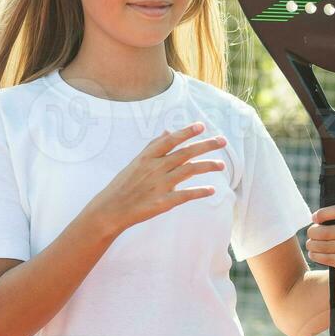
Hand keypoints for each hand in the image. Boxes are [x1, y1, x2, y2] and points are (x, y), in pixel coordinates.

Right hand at [90, 123, 226, 234]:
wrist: (111, 209)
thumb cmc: (124, 185)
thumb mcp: (136, 162)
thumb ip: (153, 147)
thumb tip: (168, 131)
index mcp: (147, 157)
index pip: (170, 140)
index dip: (186, 132)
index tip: (202, 126)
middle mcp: (155, 168)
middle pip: (185, 153)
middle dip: (206, 145)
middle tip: (223, 140)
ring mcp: (160, 185)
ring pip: (189, 170)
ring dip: (208, 166)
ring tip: (222, 165)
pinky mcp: (163, 202)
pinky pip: (186, 195)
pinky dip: (200, 192)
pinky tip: (212, 190)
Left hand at [306, 205, 334, 286]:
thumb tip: (316, 218)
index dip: (323, 213)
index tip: (314, 218)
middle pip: (327, 231)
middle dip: (313, 232)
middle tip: (310, 234)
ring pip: (324, 245)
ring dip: (312, 245)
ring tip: (310, 245)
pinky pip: (327, 257)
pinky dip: (316, 255)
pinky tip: (313, 254)